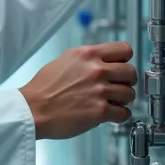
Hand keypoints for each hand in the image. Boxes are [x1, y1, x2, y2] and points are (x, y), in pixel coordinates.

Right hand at [19, 42, 136, 139]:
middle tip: (120, 85)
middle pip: (131, 71)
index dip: (125, 59)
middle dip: (127, 80)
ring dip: (124, 99)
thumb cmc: (44, 87)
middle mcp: (96, 70)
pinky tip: (112, 113)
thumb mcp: (65, 59)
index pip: (124, 49)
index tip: (122, 66)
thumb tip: (101, 60)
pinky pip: (125, 113)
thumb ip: (86, 58)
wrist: (34, 108)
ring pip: (130, 93)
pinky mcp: (100, 111)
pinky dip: (121, 115)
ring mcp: (100, 91)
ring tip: (113, 101)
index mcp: (87, 54)